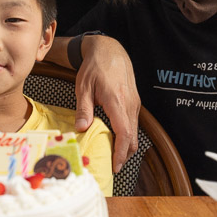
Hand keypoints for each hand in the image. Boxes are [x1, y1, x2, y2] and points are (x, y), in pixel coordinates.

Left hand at [73, 35, 140, 170]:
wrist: (110, 50)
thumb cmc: (95, 68)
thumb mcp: (83, 87)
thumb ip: (83, 109)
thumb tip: (81, 129)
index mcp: (117, 101)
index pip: (124, 133)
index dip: (121, 152)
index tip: (115, 166)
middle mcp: (130, 104)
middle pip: (133, 137)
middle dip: (125, 154)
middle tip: (112, 166)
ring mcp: (134, 103)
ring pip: (135, 131)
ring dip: (127, 145)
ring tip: (113, 155)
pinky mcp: (134, 102)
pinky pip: (133, 123)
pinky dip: (127, 135)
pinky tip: (116, 139)